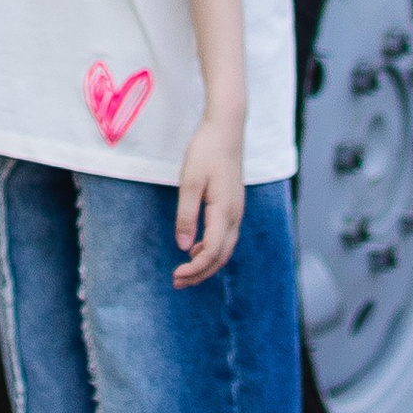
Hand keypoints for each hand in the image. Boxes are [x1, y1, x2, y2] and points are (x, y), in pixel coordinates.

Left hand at [173, 105, 245, 285]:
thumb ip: (187, 215)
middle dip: (200, 273)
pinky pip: (226, 236)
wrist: (226, 129)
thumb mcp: (190, 182)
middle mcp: (235, 215)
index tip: (175, 275)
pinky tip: (196, 248)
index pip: (212, 252)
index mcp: (224, 211)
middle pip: (221, 256)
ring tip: (185, 272)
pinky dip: (212, 249)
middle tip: (178, 282)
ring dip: (206, 263)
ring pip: (225, 248)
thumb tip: (183, 247)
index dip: (195, 269)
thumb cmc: (206, 152)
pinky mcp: (234, 205)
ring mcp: (237, 210)